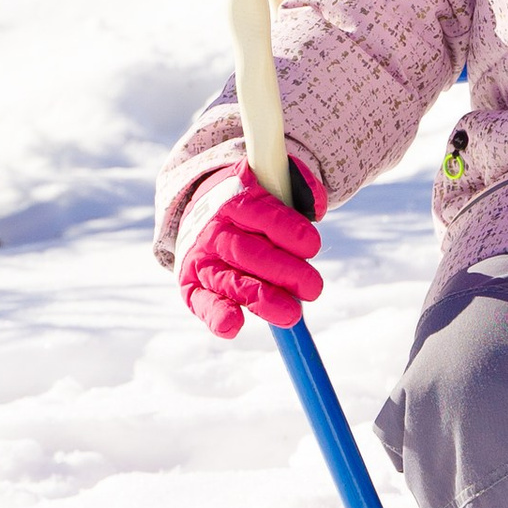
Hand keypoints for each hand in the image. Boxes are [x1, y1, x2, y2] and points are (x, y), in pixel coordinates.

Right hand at [176, 157, 326, 338]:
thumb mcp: (271, 182)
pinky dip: (215, 315)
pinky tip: (233, 326)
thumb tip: (317, 207)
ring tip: (292, 314)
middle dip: (284, 272)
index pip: (263, 215)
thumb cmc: (252, 205)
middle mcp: (215, 230)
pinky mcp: (191, 285)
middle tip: (313, 288)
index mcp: (235, 200)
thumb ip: (297, 186)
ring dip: (261, 299)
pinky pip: (202, 302)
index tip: (312, 246)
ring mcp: (201, 259)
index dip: (289, 231)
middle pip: (249, 253)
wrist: (203, 211)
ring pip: (230, 282)